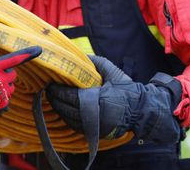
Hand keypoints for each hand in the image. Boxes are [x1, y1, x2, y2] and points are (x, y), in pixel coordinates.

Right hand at [0, 28, 41, 120]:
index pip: (15, 58)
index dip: (28, 53)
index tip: (39, 49)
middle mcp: (1, 79)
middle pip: (12, 75)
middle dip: (5, 76)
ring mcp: (2, 93)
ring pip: (10, 88)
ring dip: (2, 88)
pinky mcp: (3, 105)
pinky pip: (6, 100)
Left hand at [46, 55, 181, 142]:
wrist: (141, 111)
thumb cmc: (126, 89)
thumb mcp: (113, 72)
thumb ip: (96, 62)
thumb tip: (80, 55)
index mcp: (97, 98)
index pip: (69, 96)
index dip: (57, 91)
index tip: (50, 84)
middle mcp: (94, 115)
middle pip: (65, 108)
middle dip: (54, 99)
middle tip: (48, 90)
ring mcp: (94, 126)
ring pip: (68, 118)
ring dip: (58, 108)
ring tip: (53, 99)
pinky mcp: (94, 132)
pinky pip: (74, 125)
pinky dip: (66, 117)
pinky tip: (63, 109)